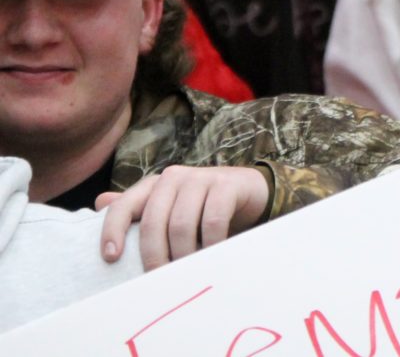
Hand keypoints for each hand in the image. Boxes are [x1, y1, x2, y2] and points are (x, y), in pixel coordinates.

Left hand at [96, 165, 269, 269]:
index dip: (113, 230)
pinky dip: (210, 243)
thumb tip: (98, 203)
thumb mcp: (167, 207)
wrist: (244, 190)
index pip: (123, 205)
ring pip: (182, 224)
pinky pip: (213, 220)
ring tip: (186, 271)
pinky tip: (210, 254)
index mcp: (153, 185)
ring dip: (183, 254)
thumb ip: (138, 208)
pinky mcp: (226, 184)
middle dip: (154, 255)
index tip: (110, 258)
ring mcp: (201, 178)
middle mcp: (173, 177)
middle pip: (153, 222)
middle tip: (160, 279)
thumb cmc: (199, 205)